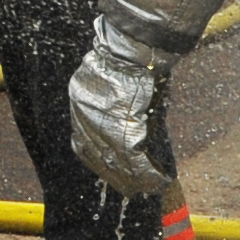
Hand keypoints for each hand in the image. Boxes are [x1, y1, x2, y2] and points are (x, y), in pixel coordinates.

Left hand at [68, 18, 175, 194]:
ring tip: (147, 188)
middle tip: (129, 189)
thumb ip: (111, 102)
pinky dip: (149, 174)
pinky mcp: (122, 134)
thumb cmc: (128, 57)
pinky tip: (159, 180)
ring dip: (133, 179)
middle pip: (98, 157)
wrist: (132, 50)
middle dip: (114, 176)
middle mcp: (85, 118)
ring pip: (116, 164)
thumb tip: (127, 120)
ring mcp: (101, 128)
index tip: (108, 170)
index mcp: (79, 101)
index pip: (82, 143)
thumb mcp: (110, 78)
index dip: (96, 160)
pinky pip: (135, 162)